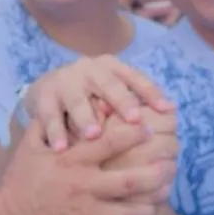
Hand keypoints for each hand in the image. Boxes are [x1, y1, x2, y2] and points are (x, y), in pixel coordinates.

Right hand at [0, 116, 175, 214]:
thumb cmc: (20, 181)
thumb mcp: (29, 147)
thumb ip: (47, 122)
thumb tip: (59, 99)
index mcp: (71, 162)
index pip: (109, 144)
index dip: (133, 134)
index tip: (149, 127)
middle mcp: (83, 187)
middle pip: (129, 181)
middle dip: (154, 173)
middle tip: (170, 163)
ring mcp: (86, 214)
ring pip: (129, 213)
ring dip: (151, 203)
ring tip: (164, 191)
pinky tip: (144, 214)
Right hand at [24, 56, 173, 151]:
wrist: (44, 88)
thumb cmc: (88, 95)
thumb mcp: (109, 90)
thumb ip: (133, 98)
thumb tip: (171, 113)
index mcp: (110, 67)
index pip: (135, 77)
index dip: (151, 93)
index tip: (168, 110)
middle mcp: (88, 70)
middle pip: (108, 84)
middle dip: (122, 101)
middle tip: (135, 120)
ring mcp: (64, 82)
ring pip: (77, 100)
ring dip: (86, 118)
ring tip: (93, 135)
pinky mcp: (42, 97)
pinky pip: (49, 115)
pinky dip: (55, 131)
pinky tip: (61, 147)